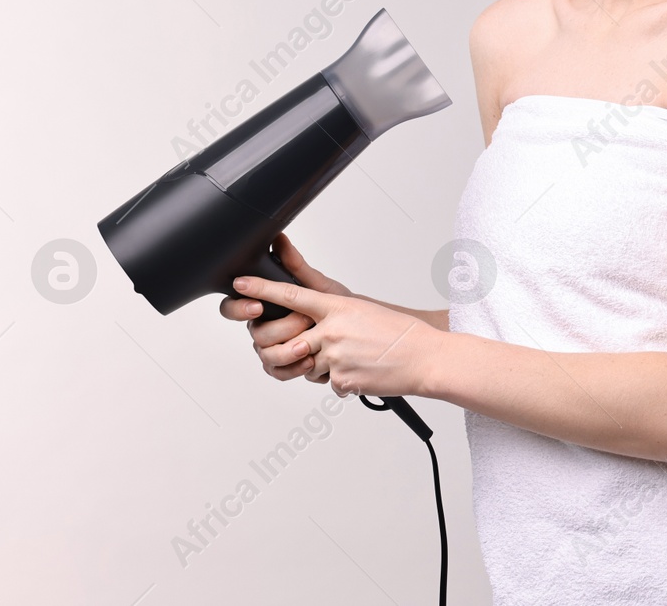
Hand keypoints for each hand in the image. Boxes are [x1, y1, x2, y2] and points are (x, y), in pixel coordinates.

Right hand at [219, 232, 351, 383]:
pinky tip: (309, 362)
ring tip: (307, 346)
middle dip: (279, 328)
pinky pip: (278, 372)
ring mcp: (272, 348)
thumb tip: (279, 239)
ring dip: (286, 352)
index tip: (257, 306)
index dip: (239, 308)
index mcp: (263, 305)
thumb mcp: (317, 284)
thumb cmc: (334, 305)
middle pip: (254, 333)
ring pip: (265, 355)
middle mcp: (263, 327)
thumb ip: (295, 264)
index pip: (232, 307)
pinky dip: (293, 369)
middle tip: (303, 321)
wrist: (355, 329)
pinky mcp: (284, 366)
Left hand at [231, 273, 439, 398]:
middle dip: (303, 350)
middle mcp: (332, 330)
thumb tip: (316, 327)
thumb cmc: (402, 334)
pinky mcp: (341, 380)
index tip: (240, 284)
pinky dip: (346, 381)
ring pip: (311, 367)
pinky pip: (330, 384)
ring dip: (328, 368)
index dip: (262, 289)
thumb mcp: (365, 312)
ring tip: (359, 359)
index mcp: (338, 308)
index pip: (292, 295)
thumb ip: (335, 316)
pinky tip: (367, 372)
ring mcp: (335, 356)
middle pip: (293, 341)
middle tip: (330, 348)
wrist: (427, 358)